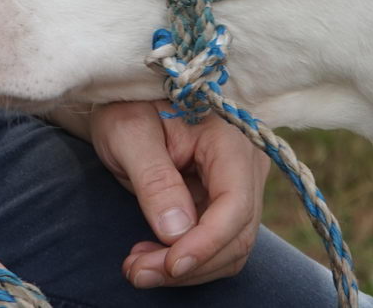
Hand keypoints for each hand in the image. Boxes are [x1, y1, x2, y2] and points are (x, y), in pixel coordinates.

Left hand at [88, 101, 270, 287]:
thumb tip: (176, 233)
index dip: (206, 242)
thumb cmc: (127, 104)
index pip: (235, 203)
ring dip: (189, 268)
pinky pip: (219, 242)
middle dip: (191, 263)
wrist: (129, 99)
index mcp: (229, 138)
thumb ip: (154, 179)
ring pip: (231, 246)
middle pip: (237, 233)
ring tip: (138, 266)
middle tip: (137, 271)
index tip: (169, 265)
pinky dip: (188, 259)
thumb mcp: (129, 132)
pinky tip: (152, 254)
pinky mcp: (225, 200)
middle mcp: (246, 163)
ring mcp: (240, 183)